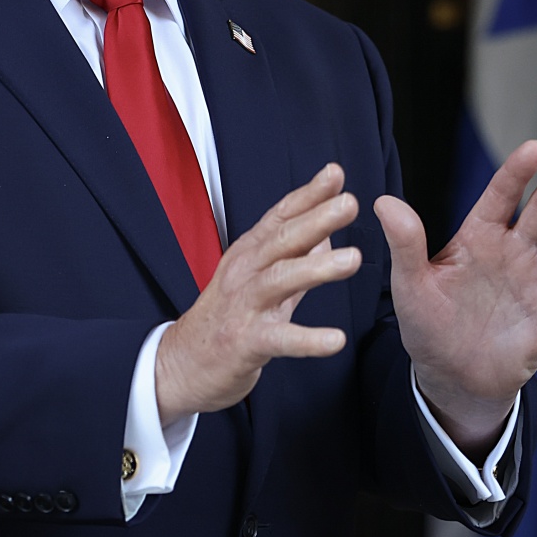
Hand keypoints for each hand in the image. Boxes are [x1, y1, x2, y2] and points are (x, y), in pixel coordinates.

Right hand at [155, 163, 361, 426]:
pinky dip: (308, 340)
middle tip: (349, 203)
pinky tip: (336, 340)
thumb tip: (327, 231)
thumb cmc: (226, 319)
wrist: (182, 363)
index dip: (307, 195)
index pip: (279, 217)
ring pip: (280, 280)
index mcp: (249, 254)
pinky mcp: (245, 342)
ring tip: (353, 259)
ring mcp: (243, 306)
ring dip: (316, 268)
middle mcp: (244, 273)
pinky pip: (279, 339)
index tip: (335, 173)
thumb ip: (293, 258)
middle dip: (316, 219)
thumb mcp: (258, 280)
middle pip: (281, 240)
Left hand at [374, 140, 536, 455]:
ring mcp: (535, 282)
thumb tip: (382, 201)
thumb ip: (404, 243)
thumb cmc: (427, 322)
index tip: (534, 148)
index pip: (500, 197)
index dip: (516, 173)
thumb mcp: (410, 282)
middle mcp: (513, 253)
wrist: (449, 373)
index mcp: (479, 237)